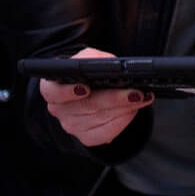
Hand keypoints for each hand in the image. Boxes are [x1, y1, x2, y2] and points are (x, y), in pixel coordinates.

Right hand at [40, 47, 154, 146]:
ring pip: (101, 119)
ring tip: (142, 96)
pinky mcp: (86, 138)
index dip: (69, 91)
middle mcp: (59, 109)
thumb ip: (94, 58)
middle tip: (136, 92)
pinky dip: (124, 120)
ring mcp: (72, 126)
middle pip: (87, 106)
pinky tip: (134, 109)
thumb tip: (110, 65)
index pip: (54, 92)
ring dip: (125, 108)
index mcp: (51, 88)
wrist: (90, 88)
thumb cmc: (87, 72)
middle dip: (115, 98)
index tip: (86, 88)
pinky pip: (107, 132)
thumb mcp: (88, 58)